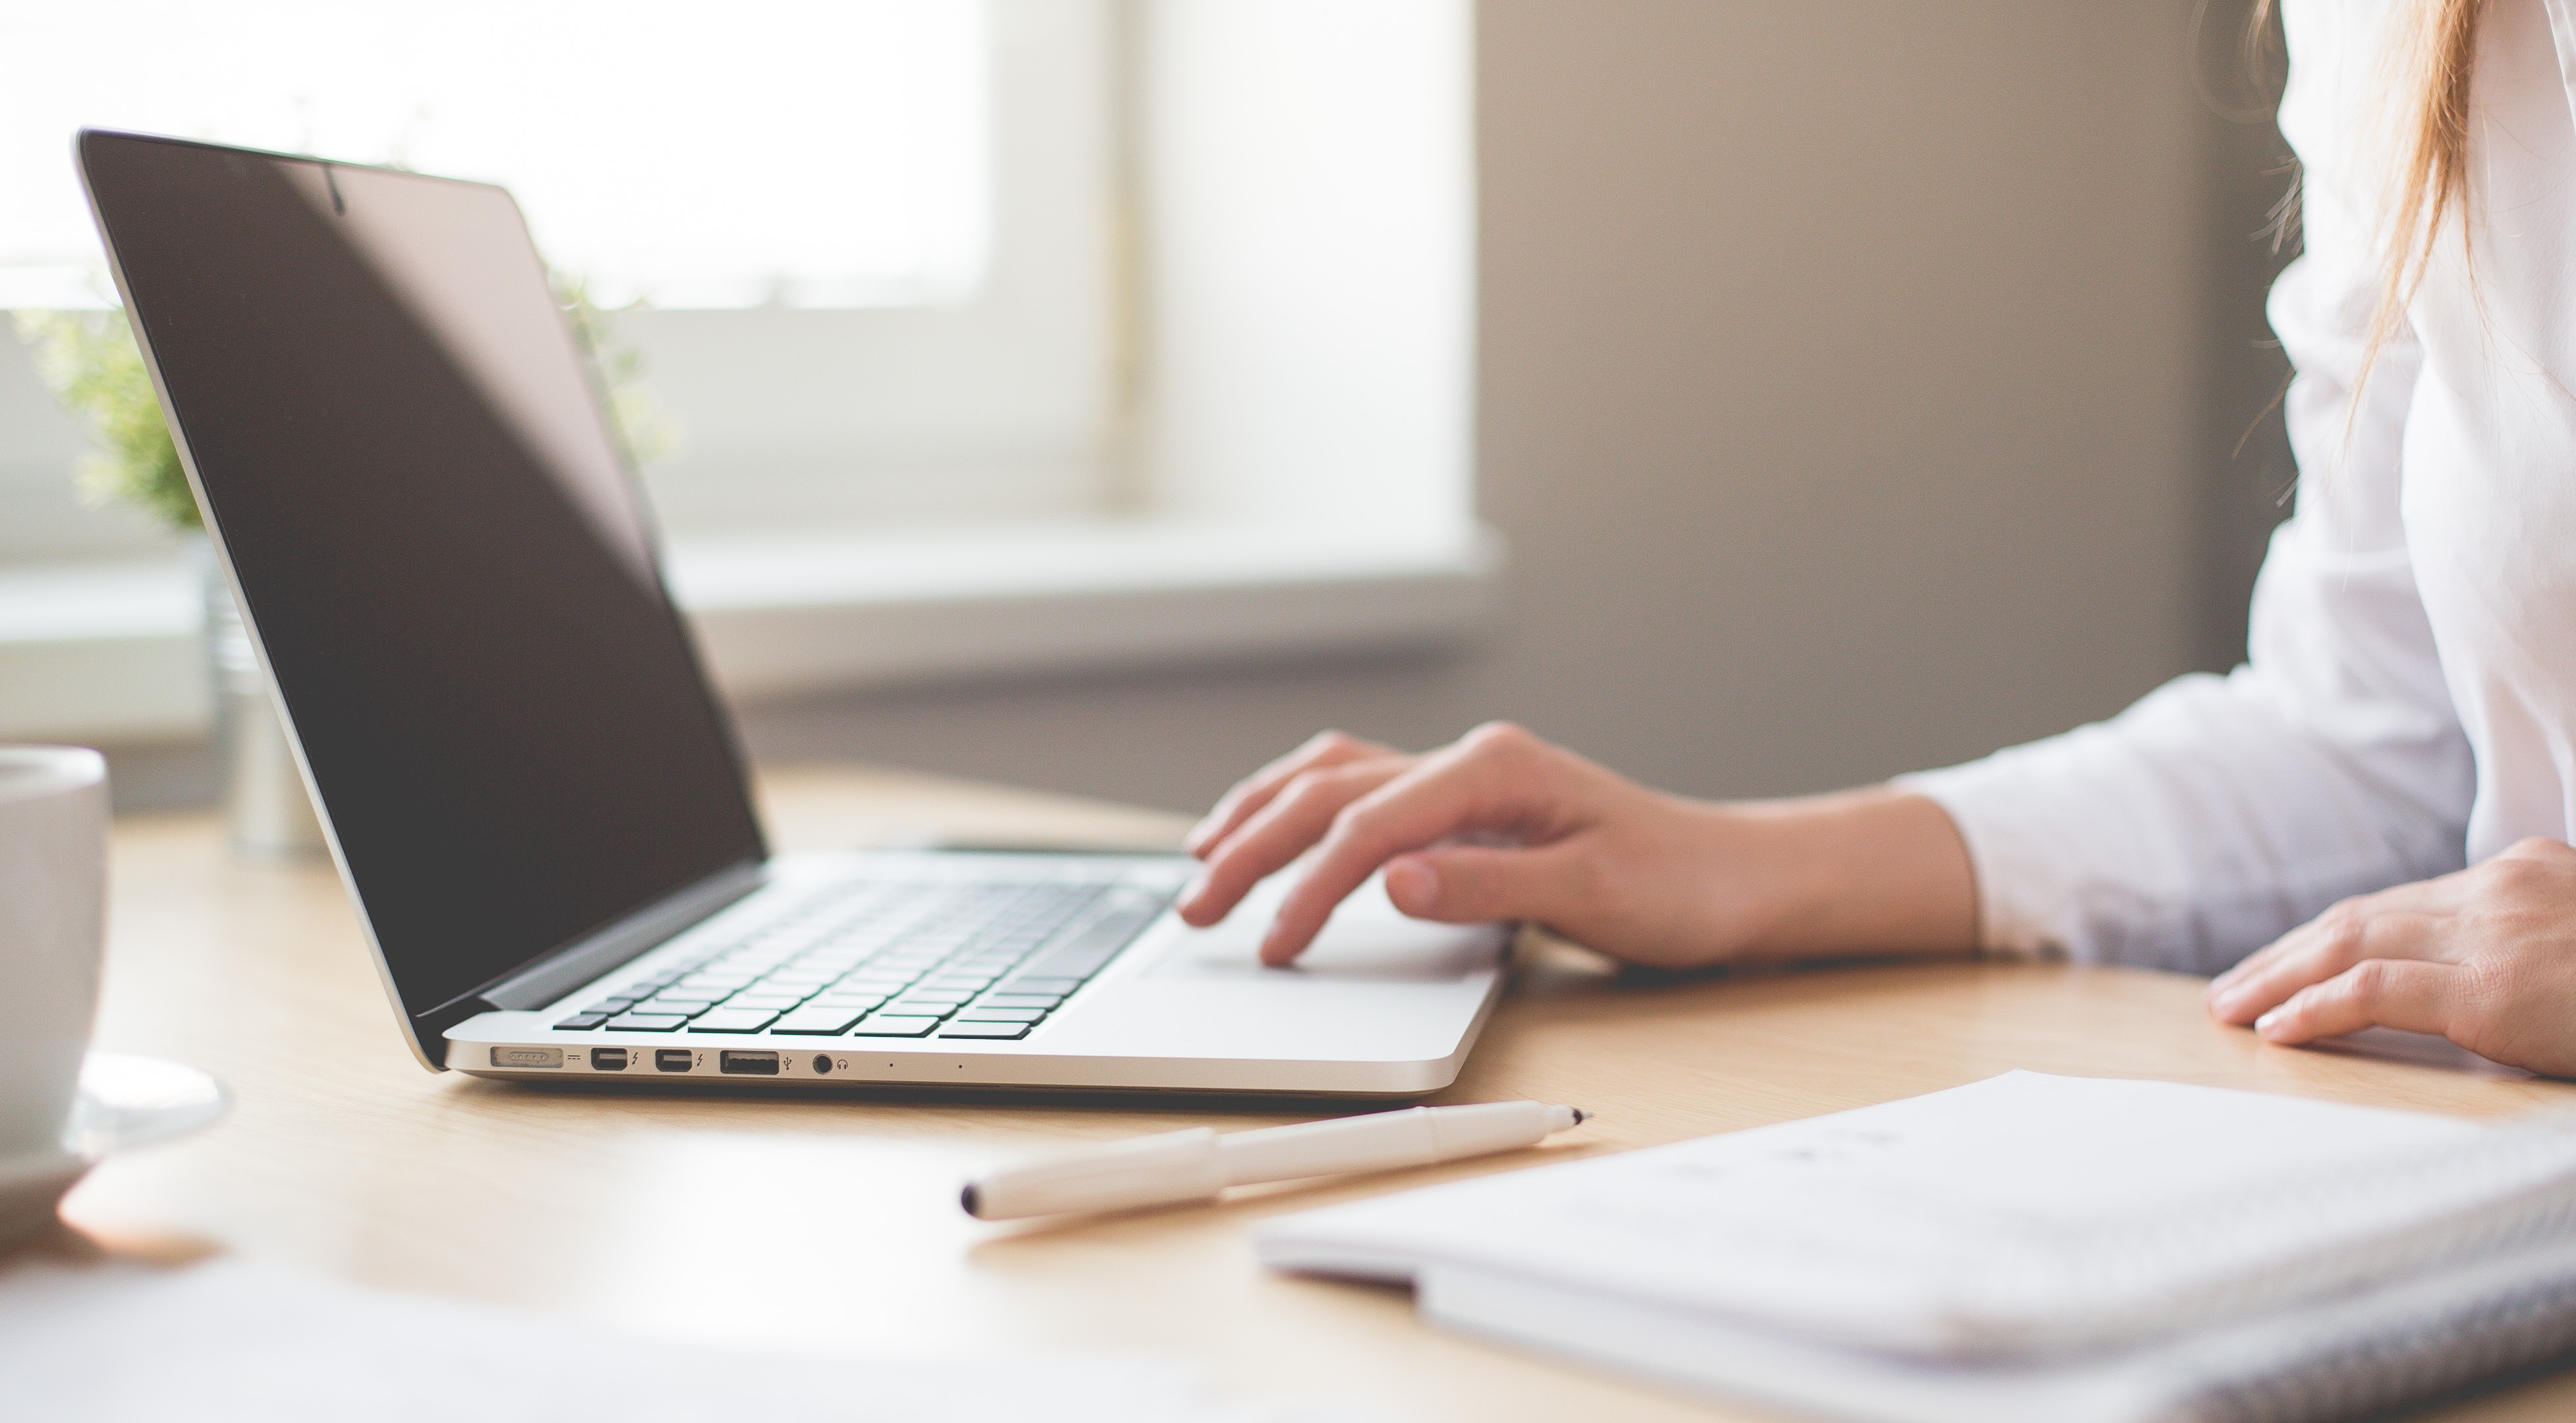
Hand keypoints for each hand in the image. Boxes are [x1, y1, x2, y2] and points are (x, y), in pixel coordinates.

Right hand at [1176, 722, 1976, 967]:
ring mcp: (1463, 779)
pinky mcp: (1464, 806)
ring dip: (1260, 815)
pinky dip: (1300, 810)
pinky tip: (1272, 833)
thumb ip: (1488, 887)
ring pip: (1331, 777)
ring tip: (1200, 860)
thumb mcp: (1594, 896)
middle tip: (1196, 911)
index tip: (1274, 948)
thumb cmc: (1679, 886)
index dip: (1310, 888)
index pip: (1370, 825)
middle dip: (1251, 847)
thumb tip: (1389, 881)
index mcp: (1495, 771)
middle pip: (1329, 791)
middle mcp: (1470, 761)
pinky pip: (1359, 791)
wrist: (1735, 877)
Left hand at [2205, 838, 2575, 1076]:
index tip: (2285, 962)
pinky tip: (2276, 1028)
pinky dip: (2315, 1007)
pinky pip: (2375, 990)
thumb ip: (2522, 943)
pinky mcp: (2493, 989)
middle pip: (2361, 918)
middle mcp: (2498, 887)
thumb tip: (2479, 979)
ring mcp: (2494, 933)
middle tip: (2232, 987)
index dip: (2328, 935)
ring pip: (2352, 943)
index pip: (2400, 903)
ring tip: (2231, 1008)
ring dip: (2278, 978)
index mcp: (2521, 872)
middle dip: (2285, 955)